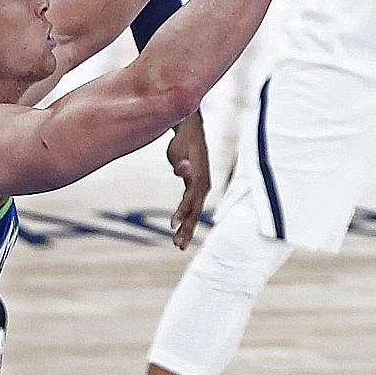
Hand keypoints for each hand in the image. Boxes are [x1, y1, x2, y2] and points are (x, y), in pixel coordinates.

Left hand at [164, 110, 211, 249]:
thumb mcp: (178, 150)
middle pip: (195, 210)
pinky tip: (180, 228)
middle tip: (178, 244)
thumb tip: (183, 169)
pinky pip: (192, 206)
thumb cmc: (183, 140)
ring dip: (187, 227)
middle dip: (187, 228)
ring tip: (178, 244)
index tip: (172, 224)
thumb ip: (181, 162)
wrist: (190, 130)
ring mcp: (201, 187)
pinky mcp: (196, 187)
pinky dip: (186, 218)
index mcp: (199, 176)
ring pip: (195, 211)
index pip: (191, 199)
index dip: (183, 211)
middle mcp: (203, 184)